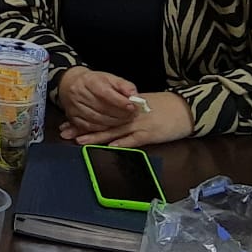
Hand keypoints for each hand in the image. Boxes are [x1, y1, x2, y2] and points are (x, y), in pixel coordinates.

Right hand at [57, 66, 140, 129]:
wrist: (71, 83)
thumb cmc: (94, 82)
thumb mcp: (110, 78)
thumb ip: (124, 86)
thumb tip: (134, 96)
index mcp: (89, 81)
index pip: (105, 93)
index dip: (120, 101)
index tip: (132, 106)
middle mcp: (79, 93)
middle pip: (101, 108)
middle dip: (120, 114)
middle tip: (132, 115)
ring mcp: (74, 106)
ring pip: (96, 119)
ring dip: (113, 122)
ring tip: (124, 120)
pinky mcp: (73, 117)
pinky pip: (89, 126)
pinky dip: (102, 128)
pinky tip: (111, 125)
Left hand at [61, 90, 191, 147]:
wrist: (186, 109)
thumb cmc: (164, 107)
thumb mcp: (141, 105)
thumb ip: (124, 111)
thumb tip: (108, 115)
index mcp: (125, 107)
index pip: (100, 113)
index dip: (83, 118)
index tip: (67, 122)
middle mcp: (129, 115)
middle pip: (102, 122)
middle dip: (83, 128)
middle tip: (65, 133)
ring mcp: (139, 125)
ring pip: (114, 131)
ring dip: (97, 136)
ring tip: (79, 141)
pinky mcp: (150, 134)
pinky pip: (134, 139)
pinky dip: (122, 143)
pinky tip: (110, 146)